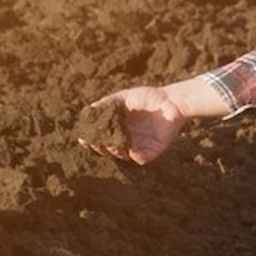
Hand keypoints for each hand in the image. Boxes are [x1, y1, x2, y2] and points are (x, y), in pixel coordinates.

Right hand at [86, 77, 229, 165]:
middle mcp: (127, 140)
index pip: (102, 138)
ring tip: (110, 143)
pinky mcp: (153, 151)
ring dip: (115, 151)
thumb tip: (89, 109)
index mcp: (119, 129)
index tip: (83, 138)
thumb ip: (107, 104)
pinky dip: (134, 155)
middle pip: (109, 149)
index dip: (92, 139)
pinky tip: (129, 150)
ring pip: (123, 156)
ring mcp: (140, 146)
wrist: (172, 100)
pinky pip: (141, 158)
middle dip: (100, 147)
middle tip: (95, 142)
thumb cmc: (148, 97)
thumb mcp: (124, 98)